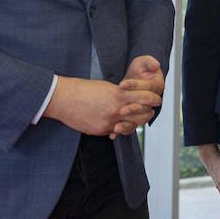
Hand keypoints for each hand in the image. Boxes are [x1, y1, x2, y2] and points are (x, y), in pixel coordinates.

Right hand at [42, 76, 160, 136]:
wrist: (63, 99)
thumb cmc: (83, 89)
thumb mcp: (105, 87)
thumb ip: (119, 94)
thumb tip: (129, 99)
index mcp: (119, 94)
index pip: (145, 98)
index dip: (153, 99)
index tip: (156, 99)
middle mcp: (116, 109)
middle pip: (143, 115)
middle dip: (147, 113)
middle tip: (149, 111)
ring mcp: (109, 121)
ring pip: (130, 126)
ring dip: (133, 123)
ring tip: (133, 119)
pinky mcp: (100, 130)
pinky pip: (114, 131)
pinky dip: (117, 127)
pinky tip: (115, 123)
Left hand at [112, 56, 165, 136]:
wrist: (134, 78)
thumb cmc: (141, 68)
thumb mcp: (144, 62)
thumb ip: (149, 62)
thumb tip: (155, 65)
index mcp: (156, 87)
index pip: (147, 88)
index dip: (135, 86)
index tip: (122, 84)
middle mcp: (150, 101)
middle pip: (144, 108)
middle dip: (132, 109)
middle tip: (121, 109)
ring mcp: (141, 110)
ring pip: (137, 121)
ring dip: (127, 124)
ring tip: (116, 126)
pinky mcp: (133, 117)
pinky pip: (129, 126)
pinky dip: (121, 131)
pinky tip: (112, 134)